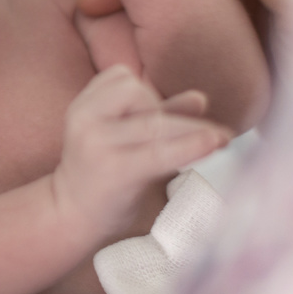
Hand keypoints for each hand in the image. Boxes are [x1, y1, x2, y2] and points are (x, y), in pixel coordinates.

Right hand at [51, 65, 231, 236]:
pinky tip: (215, 143)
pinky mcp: (116, 170)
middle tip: (186, 136)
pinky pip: (161, 152)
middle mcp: (84, 120)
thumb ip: (157, 116)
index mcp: (82, 106)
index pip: (120, 76)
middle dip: (168, 111)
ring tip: (221, 138)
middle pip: (138, 93)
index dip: (146, 92)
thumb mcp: (122, 137)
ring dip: (192, 128)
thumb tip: (200, 98)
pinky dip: (191, 146)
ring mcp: (97, 144)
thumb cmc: (101, 175)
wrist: (71, 217)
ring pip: (155, 122)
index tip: (159, 116)